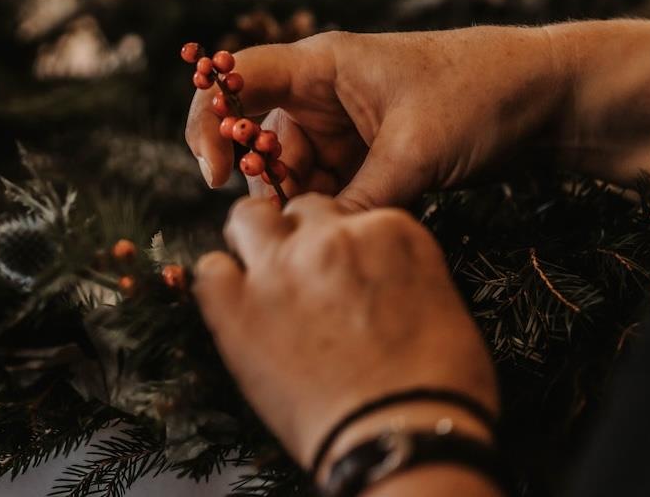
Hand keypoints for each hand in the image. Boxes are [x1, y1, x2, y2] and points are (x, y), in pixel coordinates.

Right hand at [185, 27, 564, 209]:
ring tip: (339, 224)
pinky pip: (327, 187)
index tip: (214, 174)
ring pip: (293, 172)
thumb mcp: (414, 152)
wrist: (548, 97)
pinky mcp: (364, 154)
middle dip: (268, 182)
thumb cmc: (480, 96)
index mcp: (321, 65)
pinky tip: (356, 225)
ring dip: (305, 202)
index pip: (237, 79)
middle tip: (296, 217)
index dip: (211, 121)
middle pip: (259, 138)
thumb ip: (358, 200)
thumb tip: (314, 245)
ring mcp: (342, 125)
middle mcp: (321, 93)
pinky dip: (333, 210)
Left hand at [193, 194, 498, 472]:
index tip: (341, 274)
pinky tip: (236, 311)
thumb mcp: (439, 303)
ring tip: (261, 280)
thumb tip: (368, 280)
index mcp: (388, 231)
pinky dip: (219, 287)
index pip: (349, 215)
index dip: (342, 246)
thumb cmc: (437, 387)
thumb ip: (394, 272)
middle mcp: (331, 236)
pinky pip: (210, 271)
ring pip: (248, 219)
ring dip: (253, 242)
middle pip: (300, 211)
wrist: (402, 438)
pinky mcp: (237, 305)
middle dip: (299, 237)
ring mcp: (279, 267)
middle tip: (301, 279)